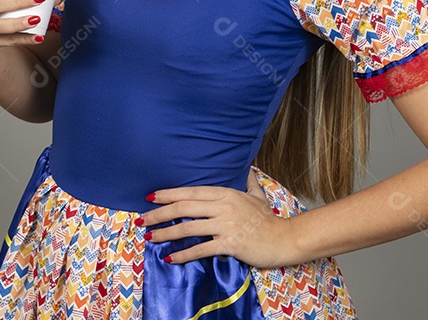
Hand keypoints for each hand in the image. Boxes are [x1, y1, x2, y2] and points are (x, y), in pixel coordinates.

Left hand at [139, 168, 294, 268]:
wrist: (285, 239)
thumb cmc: (269, 219)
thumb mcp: (258, 196)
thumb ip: (249, 182)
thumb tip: (248, 169)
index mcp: (225, 194)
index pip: (190, 192)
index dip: (168, 194)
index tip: (150, 197)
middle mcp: (223, 206)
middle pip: (184, 207)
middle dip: (159, 213)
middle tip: (141, 218)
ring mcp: (226, 225)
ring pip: (188, 228)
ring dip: (166, 233)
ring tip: (150, 237)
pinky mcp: (230, 243)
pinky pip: (201, 249)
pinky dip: (183, 255)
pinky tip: (170, 258)